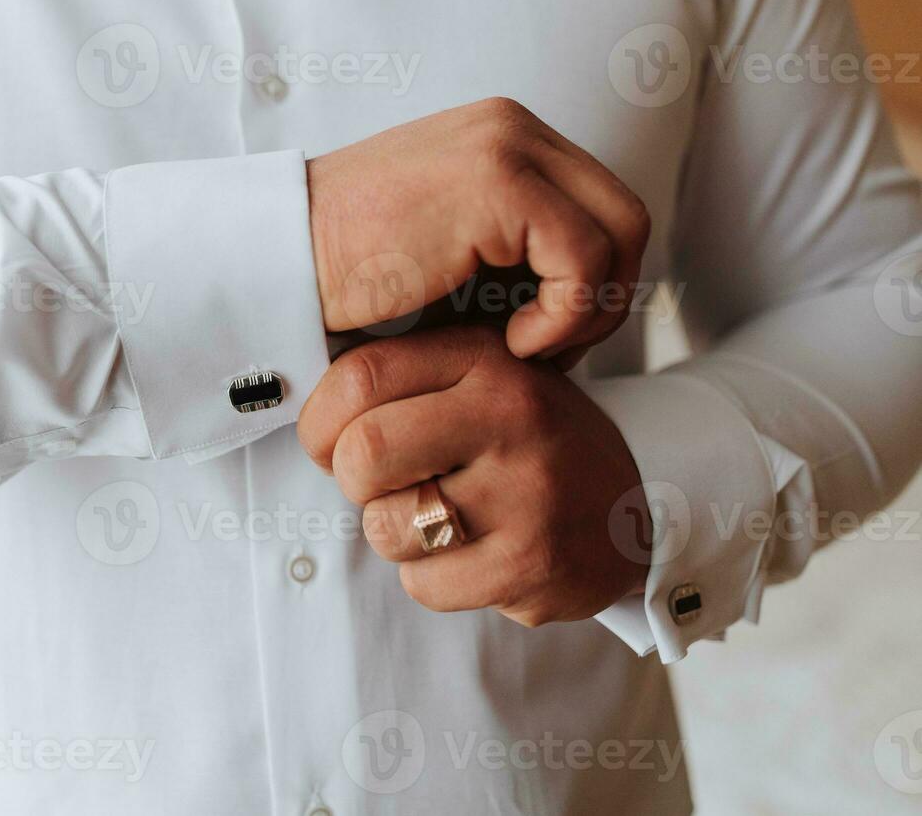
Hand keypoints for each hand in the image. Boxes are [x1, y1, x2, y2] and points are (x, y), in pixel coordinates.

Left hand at [297, 326, 649, 627]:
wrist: (639, 510)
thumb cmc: (525, 442)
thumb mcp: (480, 380)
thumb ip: (404, 378)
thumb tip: (305, 405)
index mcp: (485, 360)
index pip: (360, 377)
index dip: (319, 420)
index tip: (328, 443)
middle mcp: (511, 415)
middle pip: (363, 453)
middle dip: (353, 481)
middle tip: (384, 485)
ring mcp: (526, 492)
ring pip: (385, 526)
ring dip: (393, 534)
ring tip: (440, 519)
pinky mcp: (531, 564)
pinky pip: (422, 584)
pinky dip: (430, 579)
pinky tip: (473, 556)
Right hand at [308, 97, 649, 363]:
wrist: (278, 263)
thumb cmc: (352, 277)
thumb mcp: (452, 255)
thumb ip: (516, 257)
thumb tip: (591, 302)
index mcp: (504, 137)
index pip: (602, 208)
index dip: (593, 286)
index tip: (544, 339)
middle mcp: (514, 127)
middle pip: (626, 218)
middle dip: (604, 299)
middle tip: (548, 352)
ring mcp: (508, 146)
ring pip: (620, 236)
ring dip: (586, 312)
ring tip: (526, 348)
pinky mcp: (499, 182)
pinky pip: (584, 258)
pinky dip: (564, 315)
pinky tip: (513, 340)